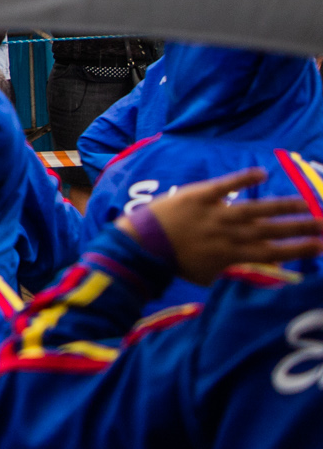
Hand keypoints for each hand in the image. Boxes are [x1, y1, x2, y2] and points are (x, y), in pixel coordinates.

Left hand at [126, 169, 322, 283]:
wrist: (143, 244)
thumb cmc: (175, 262)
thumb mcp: (209, 275)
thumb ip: (234, 270)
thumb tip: (258, 269)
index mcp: (233, 254)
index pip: (274, 252)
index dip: (299, 249)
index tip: (322, 246)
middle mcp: (230, 233)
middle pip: (272, 230)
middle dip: (301, 228)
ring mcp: (216, 212)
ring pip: (257, 208)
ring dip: (283, 205)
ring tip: (307, 203)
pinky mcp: (200, 195)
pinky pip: (225, 185)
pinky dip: (243, 178)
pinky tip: (262, 174)